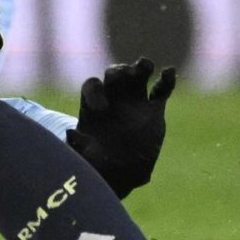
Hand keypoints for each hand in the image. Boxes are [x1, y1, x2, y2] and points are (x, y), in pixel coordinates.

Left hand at [66, 58, 176, 197]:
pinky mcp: (154, 109)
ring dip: (141, 68)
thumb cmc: (98, 164)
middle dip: (119, 72)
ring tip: (145, 66)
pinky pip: (161, 89)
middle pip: (114, 74)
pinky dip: (166, 80)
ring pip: (137, 75)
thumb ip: (78, 145)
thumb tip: (70, 133)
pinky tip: (169, 72)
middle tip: (125, 76)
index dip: (95, 92)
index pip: (92, 86)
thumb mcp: (85, 157)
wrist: (123, 173)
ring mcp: (134, 100)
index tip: (102, 108)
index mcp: (94, 105)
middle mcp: (113, 97)